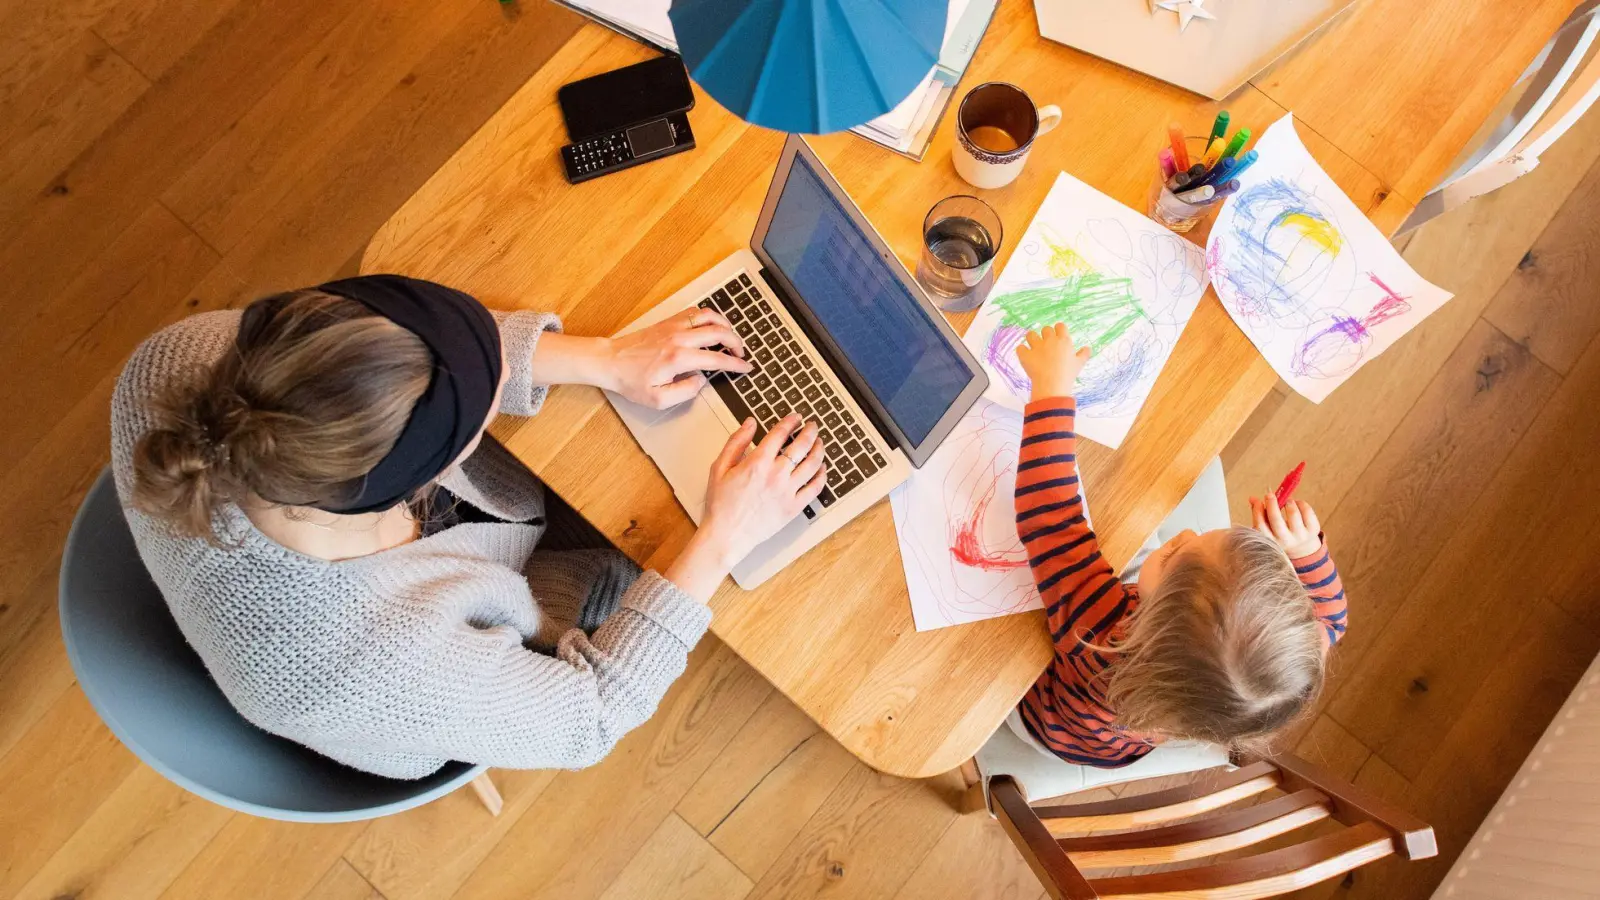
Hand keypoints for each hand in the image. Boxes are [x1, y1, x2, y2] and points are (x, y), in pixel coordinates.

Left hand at [605, 306, 751, 408]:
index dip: (735, 364)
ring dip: (725, 325)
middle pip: (719, 332)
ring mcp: (673, 326)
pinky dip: (709, 317)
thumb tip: (700, 380)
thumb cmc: (631, 381)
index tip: (746, 367)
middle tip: (741, 353)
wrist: (610, 361)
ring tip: (731, 337)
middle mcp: (679, 338)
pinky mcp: (668, 321)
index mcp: (678, 358)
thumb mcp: (658, 399)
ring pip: (709, 316)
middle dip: (736, 342)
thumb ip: (685, 392)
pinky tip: (712, 326)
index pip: (717, 359)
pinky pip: (695, 312)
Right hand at [695, 415, 825, 565]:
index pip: (780, 433)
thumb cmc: (721, 504)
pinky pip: (815, 488)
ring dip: (819, 449)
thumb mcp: (720, 467)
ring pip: (813, 464)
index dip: (791, 421)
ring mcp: (788, 492)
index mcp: (758, 463)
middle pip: (802, 445)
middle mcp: (776, 475)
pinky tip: (822, 469)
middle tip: (812, 426)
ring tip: (820, 442)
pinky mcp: (794, 507)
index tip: (795, 417)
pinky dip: (821, 475)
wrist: (726, 535)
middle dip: (810, 431)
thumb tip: (750, 423)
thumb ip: (736, 442)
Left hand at [1015, 323, 1091, 399]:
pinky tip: (1025, 356)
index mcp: (1063, 340)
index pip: (1060, 326)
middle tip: (1046, 345)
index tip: (1058, 336)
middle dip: (1045, 335)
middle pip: (1045, 329)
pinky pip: (1020, 347)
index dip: (1058, 330)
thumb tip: (1088, 348)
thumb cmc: (1068, 374)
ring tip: (1033, 347)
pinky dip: (1022, 351)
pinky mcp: (1025, 354)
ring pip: (1030, 334)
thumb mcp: (1079, 364)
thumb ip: (1083, 354)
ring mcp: (1036, 346)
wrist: (1052, 384)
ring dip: (1031, 339)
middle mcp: (1049, 340)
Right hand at [1250, 494, 1322, 558]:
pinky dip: (1301, 503)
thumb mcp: (1269, 528)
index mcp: (1271, 541)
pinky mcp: (1313, 530)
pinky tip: (1297, 504)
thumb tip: (1252, 498)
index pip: (1261, 525)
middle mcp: (1286, 540)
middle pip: (1276, 519)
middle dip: (1272, 504)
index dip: (1258, 511)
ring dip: (1288, 502)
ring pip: (1293, 514)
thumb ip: (1260, 514)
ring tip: (1287, 501)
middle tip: (1270, 495)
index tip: (1258, 501)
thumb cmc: (1281, 534)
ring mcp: (1300, 536)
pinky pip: (1307, 511)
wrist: (1302, 548)